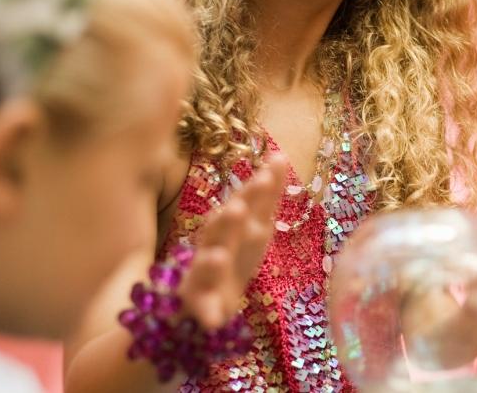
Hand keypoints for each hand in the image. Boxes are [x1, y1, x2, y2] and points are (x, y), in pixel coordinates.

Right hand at [176, 156, 286, 327]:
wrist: (203, 297)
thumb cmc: (233, 254)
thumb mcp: (253, 226)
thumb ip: (265, 196)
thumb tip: (279, 156)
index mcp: (233, 226)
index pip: (247, 202)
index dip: (259, 188)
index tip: (275, 166)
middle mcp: (215, 243)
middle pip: (221, 228)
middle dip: (230, 218)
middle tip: (240, 207)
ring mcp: (203, 273)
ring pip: (204, 265)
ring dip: (211, 261)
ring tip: (218, 259)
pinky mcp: (197, 301)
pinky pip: (201, 308)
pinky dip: (206, 314)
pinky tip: (214, 320)